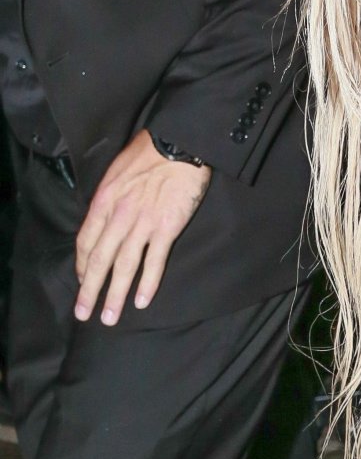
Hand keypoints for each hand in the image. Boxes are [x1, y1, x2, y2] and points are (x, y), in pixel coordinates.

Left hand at [75, 131, 210, 324]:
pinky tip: (141, 300)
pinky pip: (154, 261)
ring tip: (110, 317)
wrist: (180, 142)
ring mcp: (142, 223)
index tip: (83, 281)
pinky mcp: (166, 227)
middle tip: (85, 313)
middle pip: (99, 260)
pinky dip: (147, 283)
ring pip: (123, 266)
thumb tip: (107, 213)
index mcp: (104, 201)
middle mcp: (118, 216)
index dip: (83, 265)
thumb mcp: (117, 170)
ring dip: (115, 294)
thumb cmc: (150, 150)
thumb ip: (111, 195)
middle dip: (91, 290)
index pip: (86, 241)